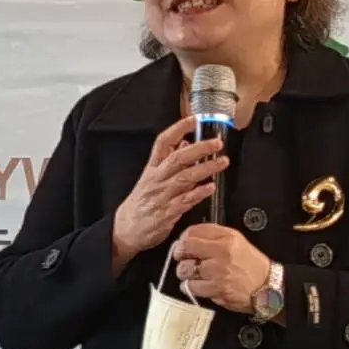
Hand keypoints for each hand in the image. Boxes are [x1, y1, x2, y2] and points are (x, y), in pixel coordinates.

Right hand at [111, 116, 227, 272]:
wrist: (126, 229)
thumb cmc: (140, 202)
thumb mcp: (151, 177)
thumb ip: (169, 160)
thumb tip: (185, 142)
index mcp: (152, 168)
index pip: (163, 142)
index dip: (177, 129)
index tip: (193, 119)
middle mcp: (157, 179)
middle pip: (178, 158)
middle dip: (199, 148)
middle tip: (216, 143)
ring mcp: (162, 196)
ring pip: (185, 178)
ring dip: (205, 168)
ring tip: (222, 162)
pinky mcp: (168, 213)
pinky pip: (185, 201)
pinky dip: (199, 194)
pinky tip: (210, 188)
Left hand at [173, 224, 270, 313]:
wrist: (268, 287)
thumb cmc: (252, 265)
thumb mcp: (238, 242)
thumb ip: (216, 236)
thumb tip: (191, 237)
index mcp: (227, 237)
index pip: (195, 230)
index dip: (184, 237)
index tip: (184, 242)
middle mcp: (222, 251)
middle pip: (186, 247)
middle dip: (179, 253)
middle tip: (181, 257)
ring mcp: (218, 271)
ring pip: (186, 268)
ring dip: (184, 272)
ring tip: (191, 273)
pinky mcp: (217, 288)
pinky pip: (191, 286)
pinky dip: (189, 286)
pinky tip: (196, 285)